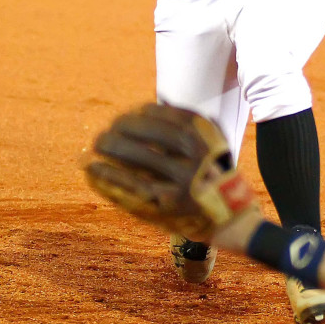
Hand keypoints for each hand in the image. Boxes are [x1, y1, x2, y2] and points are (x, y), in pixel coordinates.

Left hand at [84, 104, 257, 239]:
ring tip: (95, 144)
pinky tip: (92, 169)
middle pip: (150, 134)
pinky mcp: (168, 205)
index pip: (165, 116)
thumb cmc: (216, 176)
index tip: (128, 115)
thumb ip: (190, 124)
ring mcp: (182, 182)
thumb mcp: (214, 145)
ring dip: (112, 148)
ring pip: (138, 159)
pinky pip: (132, 187)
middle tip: (107, 130)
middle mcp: (196, 158)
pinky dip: (109, 176)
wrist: (232, 219)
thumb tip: (156, 103)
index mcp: (207, 139)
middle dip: (123, 127)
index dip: (141, 113)